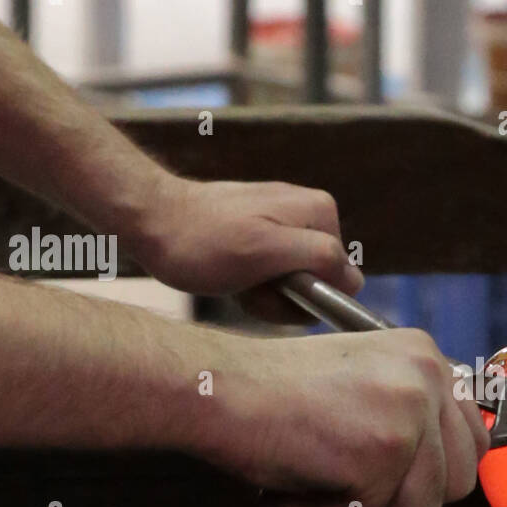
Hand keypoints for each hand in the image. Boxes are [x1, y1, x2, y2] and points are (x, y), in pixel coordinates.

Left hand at [131, 175, 363, 319]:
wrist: (151, 219)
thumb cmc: (203, 241)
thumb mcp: (265, 252)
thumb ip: (318, 258)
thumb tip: (355, 279)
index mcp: (321, 212)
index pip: (342, 277)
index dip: (306, 294)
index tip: (270, 285)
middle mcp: (312, 212)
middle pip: (318, 281)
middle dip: (283, 295)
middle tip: (247, 283)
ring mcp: (288, 223)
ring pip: (294, 283)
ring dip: (265, 293)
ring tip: (235, 278)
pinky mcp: (266, 234)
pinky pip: (274, 275)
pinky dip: (252, 285)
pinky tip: (230, 275)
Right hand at [205, 327, 490, 506]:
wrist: (218, 389)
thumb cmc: (273, 393)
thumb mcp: (362, 383)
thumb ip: (408, 411)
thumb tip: (445, 466)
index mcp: (426, 355)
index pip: (474, 435)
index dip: (435, 469)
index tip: (397, 475)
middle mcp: (428, 376)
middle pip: (460, 478)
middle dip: (408, 495)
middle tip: (353, 483)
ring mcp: (410, 412)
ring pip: (424, 505)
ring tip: (321, 482)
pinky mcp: (385, 451)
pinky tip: (299, 491)